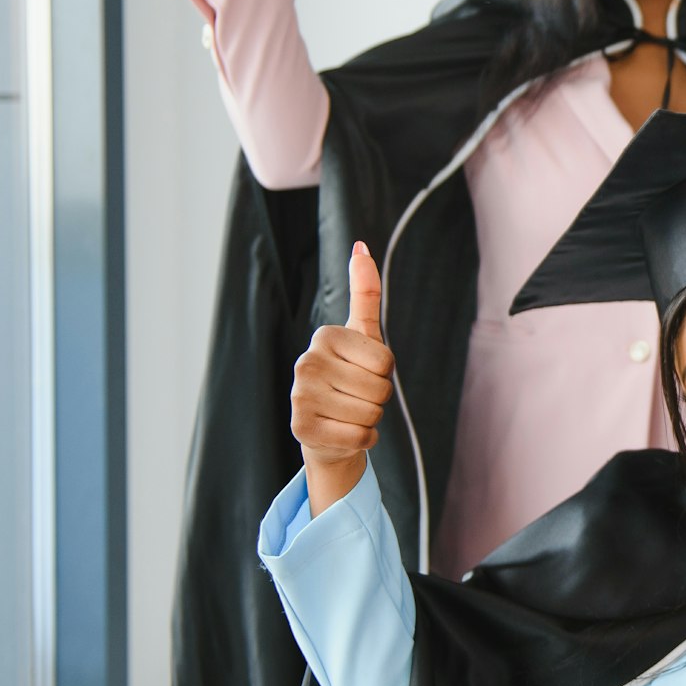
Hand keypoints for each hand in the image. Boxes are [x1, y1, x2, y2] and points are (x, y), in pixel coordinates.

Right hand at [290, 242, 393, 513]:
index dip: (385, 372)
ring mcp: (299, 396)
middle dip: (379, 398)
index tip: (364, 370)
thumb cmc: (350, 376)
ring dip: (371, 419)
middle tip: (356, 396)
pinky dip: (363, 439)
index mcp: (324, 336)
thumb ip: (365, 293)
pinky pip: (359, 437)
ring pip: (370, 413)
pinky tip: (344, 432)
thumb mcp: (362, 335)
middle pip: (380, 388)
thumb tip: (361, 246)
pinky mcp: (301, 429)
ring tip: (349, 413)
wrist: (328, 429)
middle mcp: (306, 363)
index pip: (385, 360)